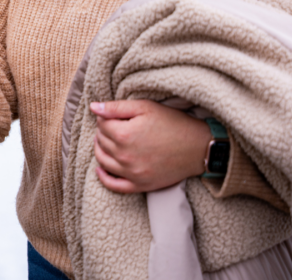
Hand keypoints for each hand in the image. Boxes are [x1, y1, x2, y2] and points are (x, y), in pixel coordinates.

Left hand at [90, 99, 211, 193]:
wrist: (198, 147)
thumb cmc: (173, 123)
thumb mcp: (145, 107)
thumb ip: (116, 107)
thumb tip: (93, 107)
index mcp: (124, 135)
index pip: (101, 124)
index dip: (106, 117)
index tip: (115, 115)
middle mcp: (124, 156)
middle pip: (101, 141)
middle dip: (104, 131)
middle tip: (114, 125)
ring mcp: (131, 173)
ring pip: (102, 161)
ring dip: (100, 149)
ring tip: (106, 141)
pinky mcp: (140, 185)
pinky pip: (114, 185)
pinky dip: (103, 177)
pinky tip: (100, 169)